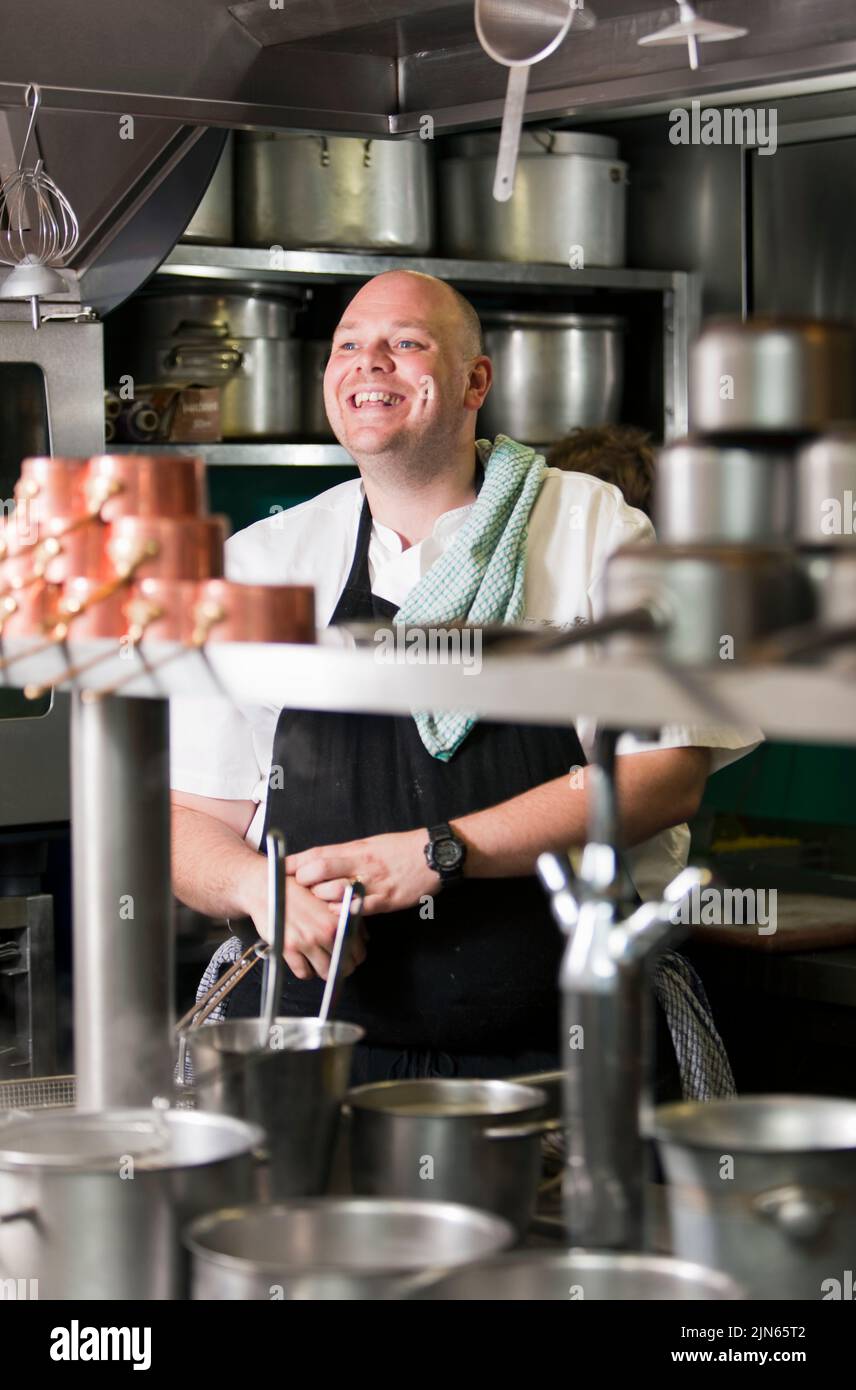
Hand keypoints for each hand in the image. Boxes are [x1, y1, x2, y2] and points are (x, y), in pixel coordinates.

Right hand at [244, 863, 367, 981]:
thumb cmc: (297, 888)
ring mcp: (307, 941)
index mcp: (340, 919)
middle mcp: (326, 931)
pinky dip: (305, 971)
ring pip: (326, 973)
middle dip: (341, 967)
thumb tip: (362, 937)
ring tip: (318, 962)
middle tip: (334, 962)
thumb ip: (348, 916)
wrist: (267, 886)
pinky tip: (303, 962)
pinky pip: (303, 972)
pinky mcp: (288, 948)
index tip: (348, 958)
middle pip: (345, 967)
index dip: (354, 958)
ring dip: (323, 971)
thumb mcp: (329, 896)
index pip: (358, 952)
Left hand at [286, 830, 439, 914]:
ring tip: (313, 908)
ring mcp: (372, 882)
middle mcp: (360, 863)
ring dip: (320, 901)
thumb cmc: (401, 849)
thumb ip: (346, 854)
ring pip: (334, 891)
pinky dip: (342, 914)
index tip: (279, 869)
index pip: (317, 853)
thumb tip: (320, 862)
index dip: (295, 862)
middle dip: (302, 882)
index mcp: (355, 848)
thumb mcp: (371, 844)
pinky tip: (335, 918)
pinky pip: (358, 909)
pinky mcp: (385, 900)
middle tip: (294, 892)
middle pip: (320, 870)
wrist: (433, 854)